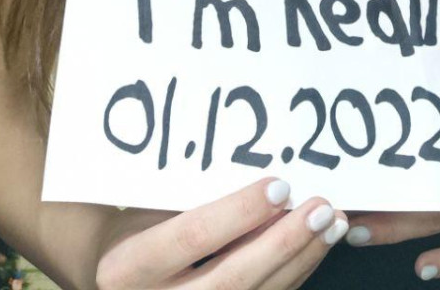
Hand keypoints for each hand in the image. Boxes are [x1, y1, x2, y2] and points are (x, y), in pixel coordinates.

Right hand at [93, 177, 348, 289]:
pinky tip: (315, 247)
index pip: (191, 238)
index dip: (238, 213)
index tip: (278, 186)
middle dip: (283, 243)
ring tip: (332, 224)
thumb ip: (184, 196)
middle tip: (321, 209)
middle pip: (231, 279)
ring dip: (299, 260)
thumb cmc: (132, 229)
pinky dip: (294, 275)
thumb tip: (251, 161)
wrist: (108, 281)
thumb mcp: (141, 208)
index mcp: (126, 268)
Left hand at [341, 67, 439, 280]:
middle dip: (379, 191)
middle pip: (423, 183)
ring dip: (397, 225)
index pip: (427, 142)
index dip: (389, 152)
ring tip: (357, 232)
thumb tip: (413, 55)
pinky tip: (422, 268)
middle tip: (340, 196)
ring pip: (438, 217)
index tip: (351, 155)